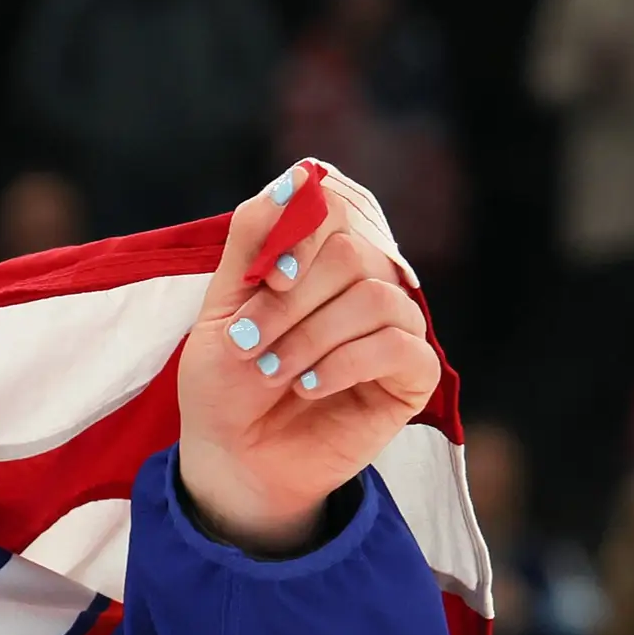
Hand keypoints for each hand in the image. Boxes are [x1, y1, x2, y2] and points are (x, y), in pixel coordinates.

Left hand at [174, 164, 441, 554]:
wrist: (232, 458)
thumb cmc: (225, 383)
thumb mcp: (221, 309)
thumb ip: (254, 241)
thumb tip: (298, 176)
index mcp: (322, 258)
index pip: (334, 207)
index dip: (301, 236)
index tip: (266, 278)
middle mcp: (366, 282)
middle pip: (352, 253)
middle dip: (290, 303)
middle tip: (252, 345)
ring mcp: (395, 326)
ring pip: (374, 297)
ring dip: (309, 337)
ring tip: (274, 372)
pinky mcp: (412, 373)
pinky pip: (399, 345)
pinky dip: (344, 363)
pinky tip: (308, 386)